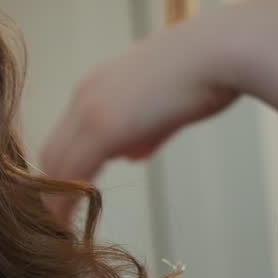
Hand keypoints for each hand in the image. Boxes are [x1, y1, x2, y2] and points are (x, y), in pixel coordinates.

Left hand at [39, 19, 238, 220]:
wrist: (226, 50)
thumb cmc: (210, 71)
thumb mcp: (167, 106)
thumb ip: (143, 133)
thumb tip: (129, 156)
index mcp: (98, 85)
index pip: (64, 136)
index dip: (62, 170)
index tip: (69, 195)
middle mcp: (86, 94)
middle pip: (52, 152)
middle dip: (53, 187)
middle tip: (60, 217)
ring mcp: (91, 109)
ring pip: (56, 164)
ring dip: (56, 198)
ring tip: (59, 227)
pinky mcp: (104, 127)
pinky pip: (73, 171)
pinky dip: (66, 200)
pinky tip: (67, 221)